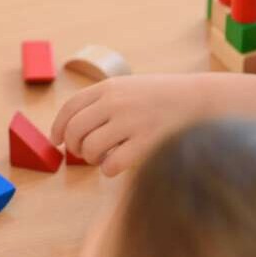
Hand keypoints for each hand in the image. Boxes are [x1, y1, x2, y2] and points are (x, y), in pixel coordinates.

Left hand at [52, 75, 204, 175]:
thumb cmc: (162, 97)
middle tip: (83, 153)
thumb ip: (103, 102)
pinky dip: (108, 169)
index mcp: (109, 87)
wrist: (200, 100)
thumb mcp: (129, 87)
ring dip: (92, 159)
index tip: (56, 141)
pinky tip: (116, 165)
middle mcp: (115, 102)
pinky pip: (112, 164)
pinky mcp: (146, 142)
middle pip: (75, 130)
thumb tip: (73, 128)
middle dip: (74, 146)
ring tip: (103, 157)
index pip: (70, 108)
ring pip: (91, 148)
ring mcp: (131, 122)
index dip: (57, 127)